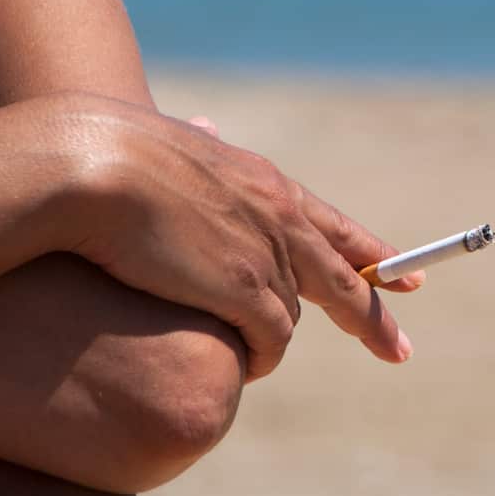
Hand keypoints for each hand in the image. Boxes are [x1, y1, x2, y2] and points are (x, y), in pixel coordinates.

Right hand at [65, 97, 422, 380]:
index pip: (332, 225)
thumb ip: (200, 153)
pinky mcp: (244, 291)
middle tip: (398, 349)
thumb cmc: (109, 151)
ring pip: (292, 315)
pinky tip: (250, 367)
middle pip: (343, 279)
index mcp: (266, 182)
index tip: (407, 276)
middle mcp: (280, 217)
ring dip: (274, 336)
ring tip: (251, 351)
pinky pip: (271, 341)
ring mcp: (267, 255)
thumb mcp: (173, 146)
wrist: (88, 164)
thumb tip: (203, 128)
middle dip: (373, 318)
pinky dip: (262, 357)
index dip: (370, 254)